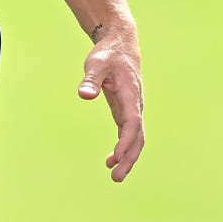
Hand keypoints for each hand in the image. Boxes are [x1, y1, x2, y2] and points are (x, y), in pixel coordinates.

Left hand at [77, 26, 143, 180]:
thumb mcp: (96, 63)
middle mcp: (135, 104)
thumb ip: (91, 79)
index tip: (116, 156)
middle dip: (129, 157)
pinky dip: (122, 148)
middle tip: (116, 177)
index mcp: (131, 94)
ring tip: (114, 175)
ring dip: (128, 157)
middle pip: (138, 136)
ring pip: (136, 138)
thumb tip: (84, 94)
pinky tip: (110, 159)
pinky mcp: (125, 110)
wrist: (120, 44)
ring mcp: (132, 109)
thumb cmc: (108, 53)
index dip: (126, 140)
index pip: (132, 122)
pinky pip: (128, 134)